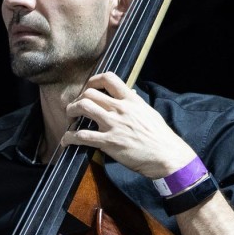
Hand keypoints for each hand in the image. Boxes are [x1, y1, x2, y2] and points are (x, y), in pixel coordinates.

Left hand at [58, 72, 197, 178]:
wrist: (167, 156)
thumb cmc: (160, 136)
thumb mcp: (149, 113)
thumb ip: (136, 103)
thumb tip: (129, 95)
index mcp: (131, 100)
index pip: (108, 78)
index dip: (93, 80)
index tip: (88, 87)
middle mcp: (120, 109)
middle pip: (90, 93)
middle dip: (78, 99)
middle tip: (76, 107)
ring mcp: (113, 125)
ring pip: (83, 108)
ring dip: (71, 111)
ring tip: (70, 117)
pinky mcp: (108, 142)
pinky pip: (82, 136)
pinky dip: (70, 137)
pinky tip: (66, 140)